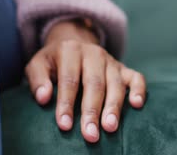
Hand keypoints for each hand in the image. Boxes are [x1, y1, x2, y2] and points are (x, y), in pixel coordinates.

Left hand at [25, 20, 145, 142]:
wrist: (73, 41)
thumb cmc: (54, 61)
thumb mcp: (38, 64)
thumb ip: (38, 79)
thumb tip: (43, 98)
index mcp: (70, 51)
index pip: (69, 79)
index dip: (66, 103)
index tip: (65, 125)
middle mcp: (93, 53)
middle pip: (94, 83)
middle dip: (92, 110)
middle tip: (90, 134)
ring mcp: (111, 60)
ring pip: (115, 83)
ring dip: (114, 106)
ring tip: (110, 127)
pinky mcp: (123, 68)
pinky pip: (136, 77)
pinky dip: (139, 90)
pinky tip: (137, 105)